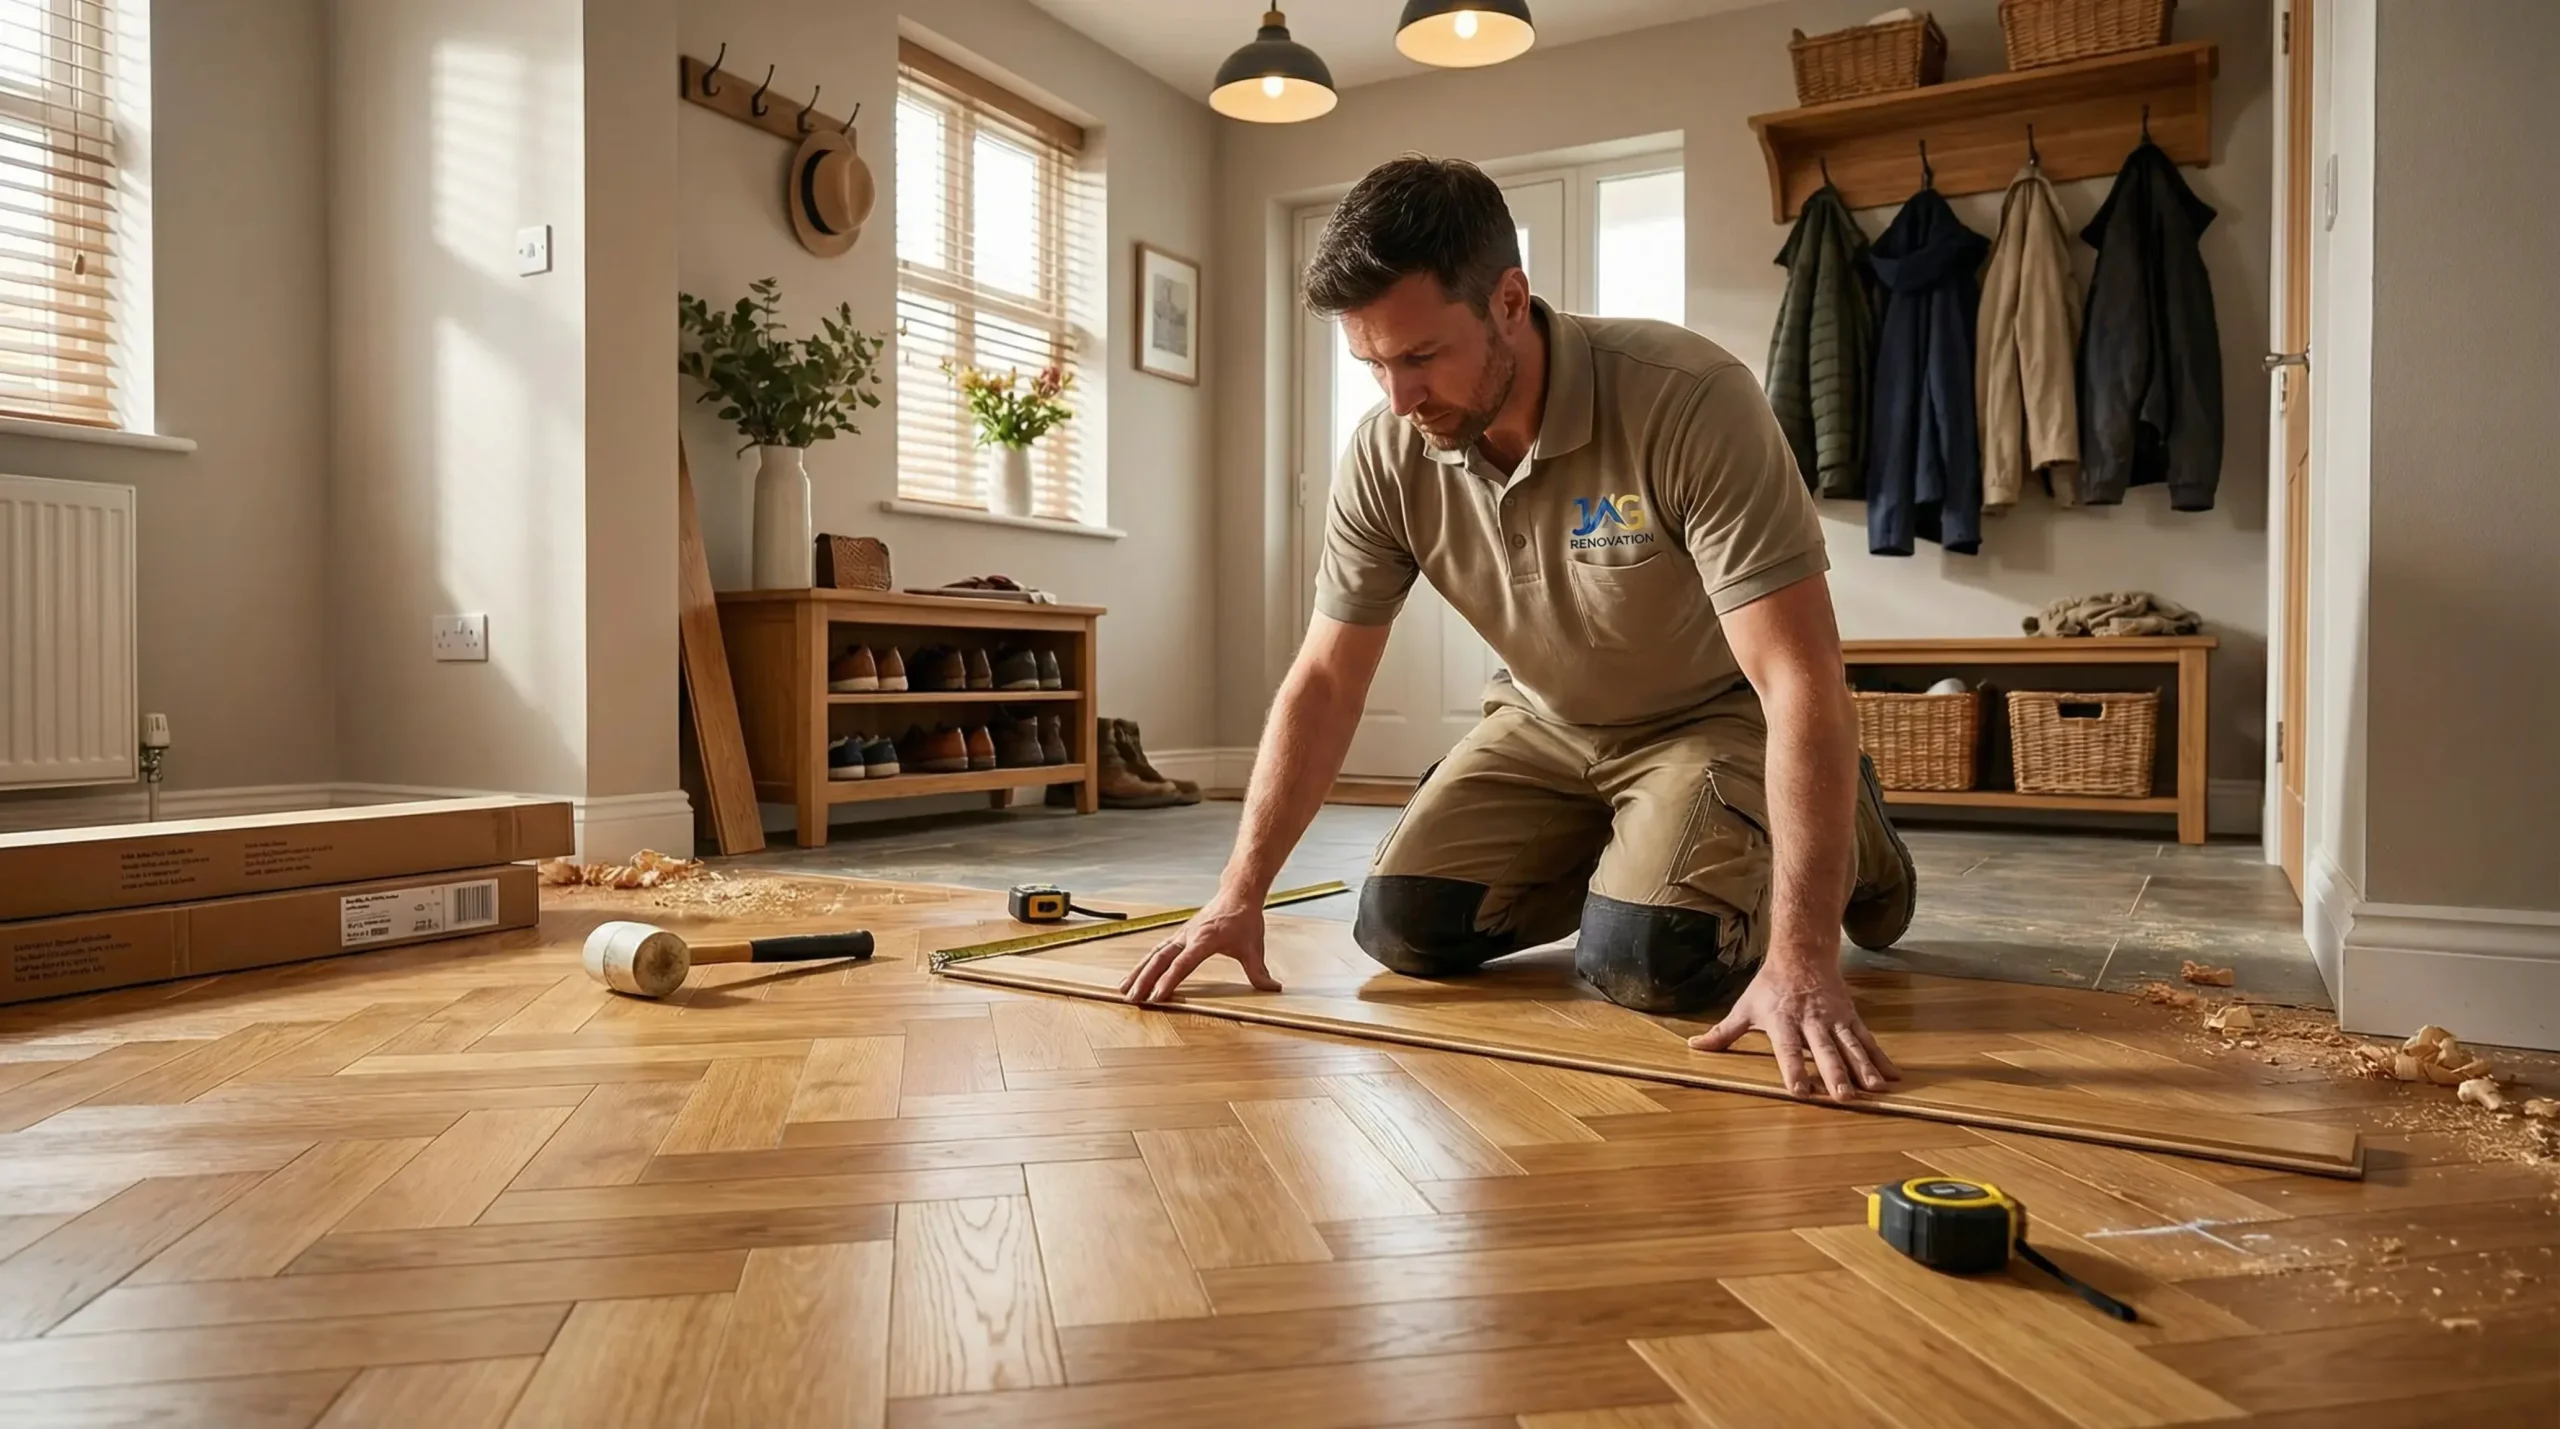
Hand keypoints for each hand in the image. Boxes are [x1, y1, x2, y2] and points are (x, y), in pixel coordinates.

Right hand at [1119, 890, 1279, 1003]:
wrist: (1237, 893)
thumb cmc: (1244, 918)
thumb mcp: (1253, 946)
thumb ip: (1259, 971)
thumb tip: (1273, 989)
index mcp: (1205, 939)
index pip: (1183, 964)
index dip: (1170, 981)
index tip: (1157, 997)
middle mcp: (1188, 936)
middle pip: (1160, 960)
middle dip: (1144, 980)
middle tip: (1132, 999)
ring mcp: (1181, 935)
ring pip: (1153, 954)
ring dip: (1138, 972)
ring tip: (1123, 990)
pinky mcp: (1179, 935)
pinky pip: (1157, 950)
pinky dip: (1144, 963)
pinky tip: (1134, 976)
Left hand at [1687, 952, 1899, 1101]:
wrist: (1802, 953)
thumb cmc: (1770, 986)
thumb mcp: (1744, 1007)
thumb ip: (1722, 1032)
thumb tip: (1694, 1047)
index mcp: (1783, 1021)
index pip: (1787, 1050)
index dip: (1793, 1070)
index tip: (1801, 1092)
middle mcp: (1811, 1022)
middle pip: (1824, 1050)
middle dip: (1835, 1074)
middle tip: (1845, 1097)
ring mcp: (1835, 1019)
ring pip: (1851, 1046)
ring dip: (1864, 1068)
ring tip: (1875, 1090)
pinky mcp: (1851, 1017)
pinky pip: (1867, 1039)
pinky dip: (1881, 1058)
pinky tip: (1893, 1077)